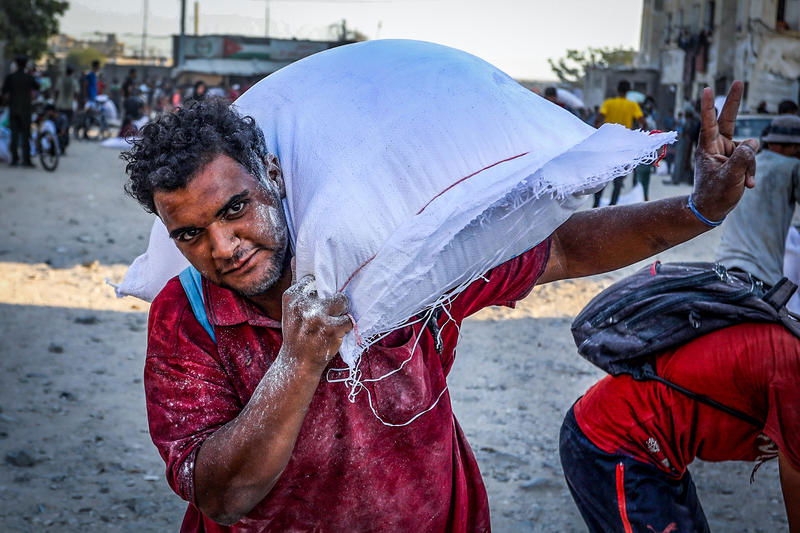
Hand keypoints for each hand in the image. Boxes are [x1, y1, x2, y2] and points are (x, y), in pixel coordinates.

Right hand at [280, 272, 351, 372]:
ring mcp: (317, 317)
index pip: (317, 279)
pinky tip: (336, 334)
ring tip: (332, 323)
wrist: (297, 363)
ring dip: (342, 313)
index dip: (323, 290)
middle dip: (334, 302)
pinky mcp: (330, 330)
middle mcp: (303, 304)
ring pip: (343, 301)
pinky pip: (349, 319)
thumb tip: (295, 257)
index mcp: (293, 295)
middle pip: (333, 289)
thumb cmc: (297, 332)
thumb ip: (297, 282)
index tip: (320, 302)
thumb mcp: (291, 307)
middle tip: (325, 316)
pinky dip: (347, 327)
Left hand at [692, 81, 758, 220]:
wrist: (712, 210)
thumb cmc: (714, 194)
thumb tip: (753, 142)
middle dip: (734, 102)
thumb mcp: (730, 176)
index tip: (707, 89)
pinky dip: (751, 171)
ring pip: (748, 148)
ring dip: (750, 165)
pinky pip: (751, 159)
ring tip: (743, 182)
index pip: (709, 123)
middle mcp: (717, 146)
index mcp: (708, 148)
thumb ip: (743, 158)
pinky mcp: (736, 160)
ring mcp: (727, 152)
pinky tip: (747, 185)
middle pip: (728, 120)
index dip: (709, 106)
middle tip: (738, 81)